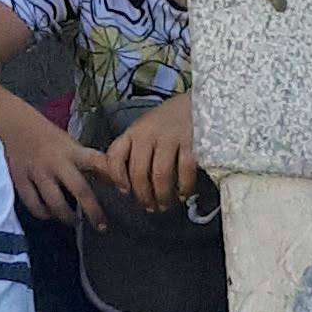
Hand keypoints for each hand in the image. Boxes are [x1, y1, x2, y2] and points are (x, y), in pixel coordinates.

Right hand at [0, 110, 116, 224]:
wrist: (12, 123)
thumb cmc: (48, 136)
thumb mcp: (70, 144)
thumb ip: (88, 162)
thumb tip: (115, 181)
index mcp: (72, 151)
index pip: (97, 161)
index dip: (113, 176)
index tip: (124, 191)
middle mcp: (56, 162)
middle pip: (79, 190)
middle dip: (92, 211)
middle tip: (101, 226)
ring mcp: (37, 172)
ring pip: (55, 202)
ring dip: (67, 216)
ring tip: (73, 221)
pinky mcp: (20, 179)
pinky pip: (33, 204)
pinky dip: (43, 213)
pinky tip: (49, 214)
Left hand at [105, 94, 198, 208]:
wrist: (196, 104)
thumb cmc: (166, 122)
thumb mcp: (143, 130)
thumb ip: (132, 150)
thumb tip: (116, 176)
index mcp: (133, 132)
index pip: (116, 155)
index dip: (117, 176)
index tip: (124, 191)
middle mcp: (148, 134)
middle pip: (139, 172)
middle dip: (143, 195)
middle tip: (150, 207)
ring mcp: (170, 138)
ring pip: (161, 175)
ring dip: (163, 195)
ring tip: (165, 205)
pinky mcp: (191, 143)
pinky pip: (185, 171)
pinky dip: (184, 187)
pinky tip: (183, 194)